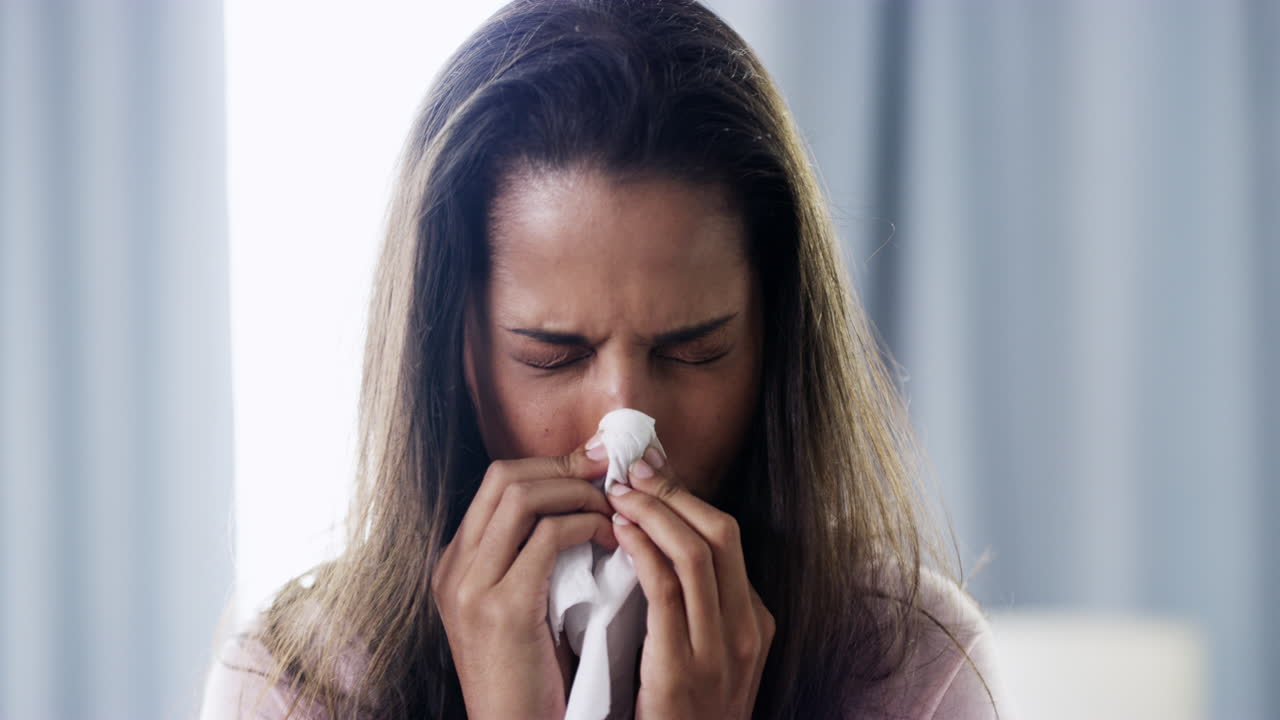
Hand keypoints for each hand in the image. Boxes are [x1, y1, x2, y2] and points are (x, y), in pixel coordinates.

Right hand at [431, 441, 612, 719]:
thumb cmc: (533, 678)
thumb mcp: (522, 609)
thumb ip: (535, 560)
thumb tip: (584, 503)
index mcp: (455, 565)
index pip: (497, 482)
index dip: (550, 465)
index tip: (595, 464)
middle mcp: (454, 568)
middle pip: (505, 477)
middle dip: (565, 465)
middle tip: (611, 470)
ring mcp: (472, 586)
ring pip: (523, 495)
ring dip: (578, 491)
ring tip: (614, 508)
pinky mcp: (503, 608)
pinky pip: (548, 537)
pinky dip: (586, 525)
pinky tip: (610, 538)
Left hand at [607, 447, 774, 719]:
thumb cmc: (678, 716)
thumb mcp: (701, 658)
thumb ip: (689, 609)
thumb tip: (653, 546)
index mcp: (753, 622)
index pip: (727, 537)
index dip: (686, 497)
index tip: (649, 475)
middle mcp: (747, 630)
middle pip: (721, 532)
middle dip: (674, 492)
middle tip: (632, 467)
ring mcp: (721, 651)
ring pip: (697, 551)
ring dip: (654, 511)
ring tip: (619, 491)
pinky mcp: (684, 670)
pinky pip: (667, 590)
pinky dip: (644, 549)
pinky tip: (619, 530)